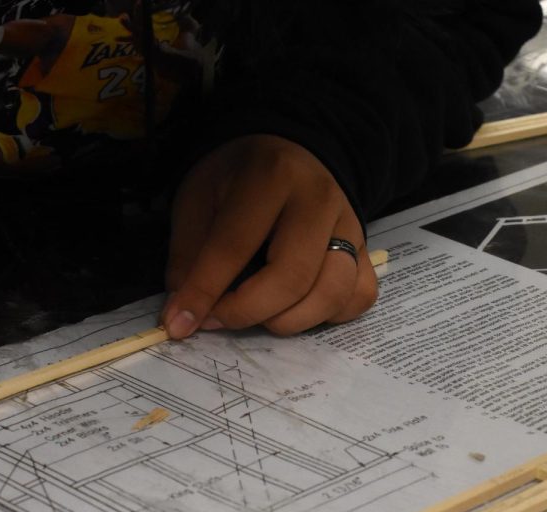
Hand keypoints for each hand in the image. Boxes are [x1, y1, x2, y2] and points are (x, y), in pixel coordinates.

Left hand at [162, 135, 377, 339]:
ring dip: (289, 321)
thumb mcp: (199, 197)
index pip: (235, 246)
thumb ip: (189, 254)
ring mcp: (352, 227)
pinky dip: (329, 316)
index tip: (180, 325)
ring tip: (259, 316)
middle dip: (248, 312)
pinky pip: (358, 297)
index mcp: (272, 176)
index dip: (204, 292)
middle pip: (292, 277)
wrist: (293, 151)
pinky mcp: (367, 251)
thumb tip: (184, 314)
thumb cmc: (240, 177)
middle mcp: (320, 200)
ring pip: (332, 294)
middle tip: (218, 320)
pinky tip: (300, 307)